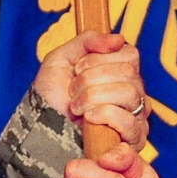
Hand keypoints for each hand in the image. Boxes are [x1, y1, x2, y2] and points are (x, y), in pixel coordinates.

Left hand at [33, 32, 147, 149]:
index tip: (77, 69)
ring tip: (76, 107)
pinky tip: (88, 118)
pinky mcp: (133, 138)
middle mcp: (133, 93)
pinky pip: (129, 121)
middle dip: (91, 79)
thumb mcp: (61, 59)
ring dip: (94, 97)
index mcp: (121, 73)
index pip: (130, 54)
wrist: (40, 128)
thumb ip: (87, 41)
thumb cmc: (51, 96)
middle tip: (73, 90)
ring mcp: (136, 116)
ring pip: (129, 93)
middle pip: (128, 73)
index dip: (99, 59)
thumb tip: (119, 39)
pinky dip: (104, 115)